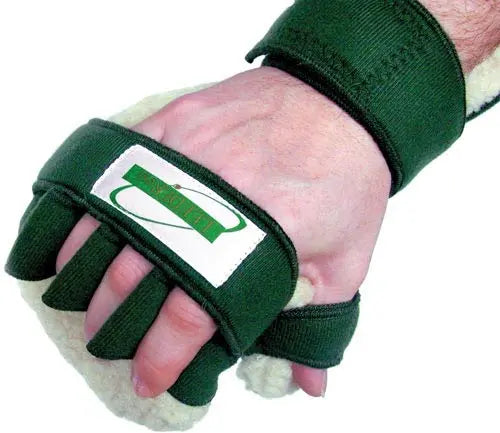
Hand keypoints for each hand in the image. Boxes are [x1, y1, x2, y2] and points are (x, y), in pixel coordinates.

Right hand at [56, 66, 390, 397]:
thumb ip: (318, 324)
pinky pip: (110, 171)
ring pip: (109, 224)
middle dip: (114, 324)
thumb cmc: (348, 177)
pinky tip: (80, 238)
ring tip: (88, 303)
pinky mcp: (173, 124)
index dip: (161, 356)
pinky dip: (86, 211)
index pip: (190, 313)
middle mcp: (214, 194)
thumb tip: (306, 385)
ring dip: (88, 273)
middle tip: (112, 345)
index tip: (149, 378)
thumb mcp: (348, 260)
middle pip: (136, 274)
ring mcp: (185, 153)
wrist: (340, 99)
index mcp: (261, 233)